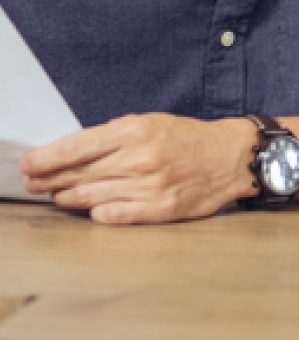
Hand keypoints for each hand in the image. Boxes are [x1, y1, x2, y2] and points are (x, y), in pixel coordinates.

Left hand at [19, 113, 256, 224]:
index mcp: (135, 131)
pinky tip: (92, 208)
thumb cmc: (186, 138)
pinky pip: (112, 216)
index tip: (27, 164)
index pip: (74, 148)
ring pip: (88, 197)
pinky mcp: (159, 209)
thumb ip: (111, 137)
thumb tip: (68, 153)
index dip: (43, 158)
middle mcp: (139, 159)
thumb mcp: (149, 123)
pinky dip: (96, 212)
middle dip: (47, 180)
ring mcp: (149, 186)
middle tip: (33, 183)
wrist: (230, 157)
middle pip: (75, 174)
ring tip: (58, 195)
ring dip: (66, 197)